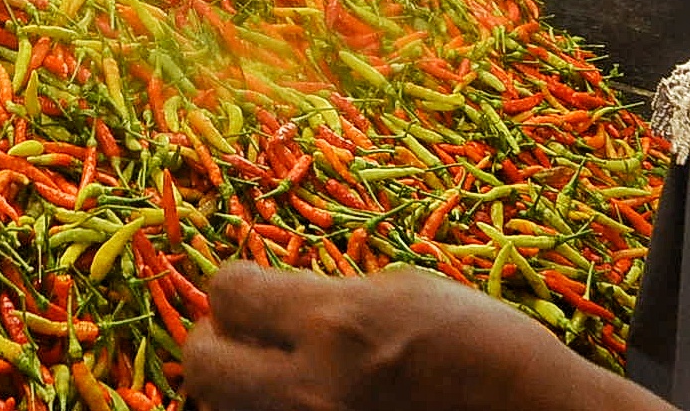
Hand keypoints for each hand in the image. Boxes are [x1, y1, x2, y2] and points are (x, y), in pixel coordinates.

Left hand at [184, 264, 663, 410]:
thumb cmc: (488, 350)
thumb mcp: (410, 294)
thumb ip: (333, 297)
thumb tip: (280, 299)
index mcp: (335, 324)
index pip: (229, 291)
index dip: (236, 290)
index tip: (251, 297)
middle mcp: (310, 389)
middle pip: (201, 363)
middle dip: (216, 345)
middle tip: (246, 344)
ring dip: (243, 394)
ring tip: (282, 384)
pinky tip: (313, 409)